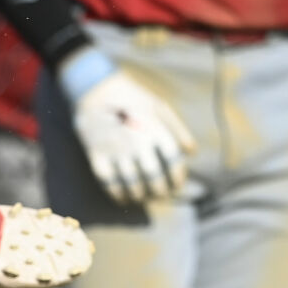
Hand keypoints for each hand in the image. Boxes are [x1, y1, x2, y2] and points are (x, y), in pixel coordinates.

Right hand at [67, 66, 196, 203]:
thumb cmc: (133, 98)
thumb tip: (191, 153)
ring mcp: (115, 149)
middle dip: (159, 190)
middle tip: (161, 195)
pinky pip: (108, 181)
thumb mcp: (160, 106)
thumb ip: (178, 129)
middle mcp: (136, 141)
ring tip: (142, 198)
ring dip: (139, 195)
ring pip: (131, 182)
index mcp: (155, 128)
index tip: (177, 185)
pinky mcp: (96, 154)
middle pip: (153, 175)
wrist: (96, 89)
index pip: (172, 160)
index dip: (177, 176)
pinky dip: (116, 194)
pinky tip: (122, 198)